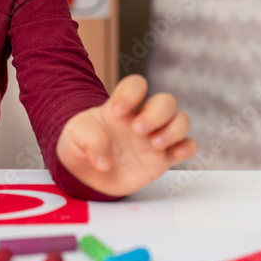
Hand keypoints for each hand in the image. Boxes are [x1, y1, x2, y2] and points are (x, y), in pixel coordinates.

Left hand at [56, 75, 195, 196]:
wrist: (87, 176)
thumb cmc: (80, 149)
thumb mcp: (73, 139)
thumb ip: (88, 143)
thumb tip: (105, 162)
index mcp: (120, 108)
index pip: (136, 85)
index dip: (132, 93)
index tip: (118, 111)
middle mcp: (141, 119)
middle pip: (166, 101)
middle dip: (157, 113)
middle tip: (138, 129)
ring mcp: (154, 138)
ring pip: (181, 121)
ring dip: (173, 129)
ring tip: (154, 144)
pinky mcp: (162, 159)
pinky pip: (187, 146)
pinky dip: (187, 147)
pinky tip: (176, 153)